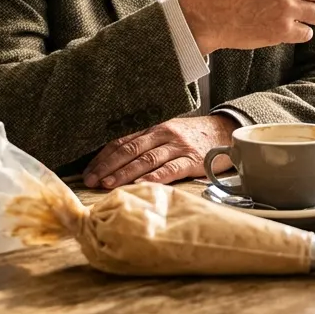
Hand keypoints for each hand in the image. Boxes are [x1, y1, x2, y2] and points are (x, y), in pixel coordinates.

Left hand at [83, 115, 237, 188]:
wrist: (225, 130)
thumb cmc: (192, 136)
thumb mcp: (167, 134)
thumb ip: (145, 144)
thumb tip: (115, 163)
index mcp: (153, 128)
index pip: (122, 141)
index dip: (103, 157)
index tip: (88, 171)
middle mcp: (163, 134)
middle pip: (130, 150)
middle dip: (107, 166)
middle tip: (91, 180)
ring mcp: (178, 146)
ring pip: (146, 159)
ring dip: (125, 173)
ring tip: (108, 185)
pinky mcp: (193, 160)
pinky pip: (171, 169)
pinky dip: (154, 177)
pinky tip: (141, 185)